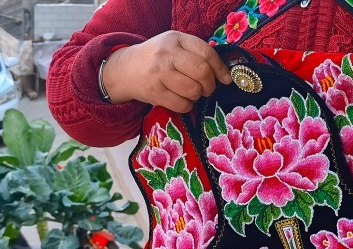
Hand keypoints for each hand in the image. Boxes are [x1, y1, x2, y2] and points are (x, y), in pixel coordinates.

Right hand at [102, 31, 231, 112]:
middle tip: (207, 89)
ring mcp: (159, 73)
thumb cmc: (158, 58)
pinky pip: (183, 104)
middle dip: (210, 85)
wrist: (125, 69)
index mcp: (176, 39)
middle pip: (203, 72)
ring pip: (194, 90)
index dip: (221, 68)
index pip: (207, 52)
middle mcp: (166, 53)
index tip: (226, 79)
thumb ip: (197, 54)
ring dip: (197, 95)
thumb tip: (226, 75)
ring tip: (191, 92)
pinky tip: (181, 99)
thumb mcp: (175, 46)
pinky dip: (187, 105)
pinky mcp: (154, 92)